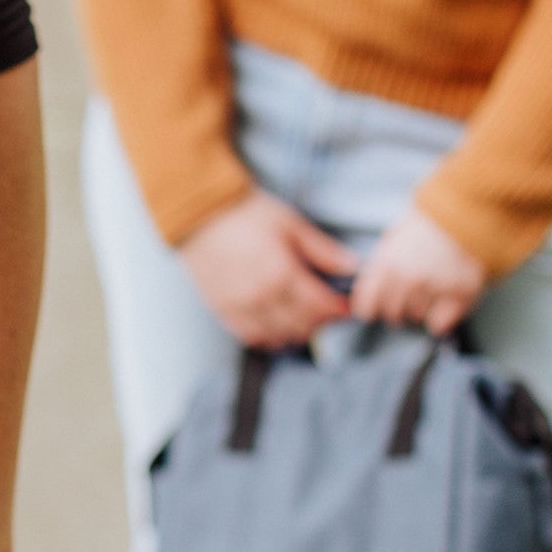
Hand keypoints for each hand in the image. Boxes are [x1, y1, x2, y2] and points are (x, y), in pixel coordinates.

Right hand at [179, 188, 358, 348]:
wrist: (199, 215)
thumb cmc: (246, 214)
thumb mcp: (290, 224)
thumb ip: (322, 250)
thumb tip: (352, 267)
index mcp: (282, 273)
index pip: (320, 307)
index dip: (339, 310)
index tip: (346, 305)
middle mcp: (261, 297)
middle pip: (302, 326)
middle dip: (321, 322)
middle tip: (328, 311)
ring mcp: (240, 307)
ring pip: (277, 336)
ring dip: (296, 332)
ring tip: (304, 319)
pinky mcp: (222, 310)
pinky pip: (251, 336)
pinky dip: (269, 337)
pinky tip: (277, 327)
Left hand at [349, 208, 486, 336]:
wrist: (468, 212)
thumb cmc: (430, 223)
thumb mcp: (394, 237)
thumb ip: (380, 266)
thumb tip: (370, 290)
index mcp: (386, 264)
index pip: (367, 304)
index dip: (370, 310)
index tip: (373, 312)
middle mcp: (407, 278)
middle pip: (392, 314)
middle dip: (396, 311)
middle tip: (404, 302)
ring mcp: (433, 287)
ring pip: (416, 316)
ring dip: (419, 309)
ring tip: (429, 291)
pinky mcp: (459, 293)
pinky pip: (440, 322)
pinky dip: (440, 319)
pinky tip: (443, 305)